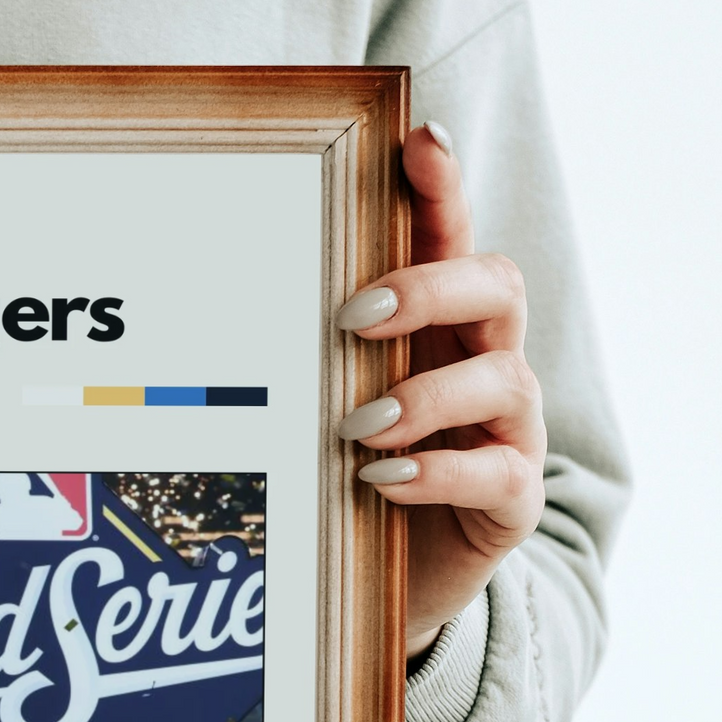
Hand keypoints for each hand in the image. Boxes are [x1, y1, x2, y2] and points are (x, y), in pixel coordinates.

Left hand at [335, 124, 547, 657]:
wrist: (390, 580)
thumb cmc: (349, 472)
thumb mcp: (322, 400)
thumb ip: (302, 345)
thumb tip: (208, 281)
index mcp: (438, 323)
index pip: (451, 236)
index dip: (444, 186)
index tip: (421, 141)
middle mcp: (484, 360)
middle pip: (498, 284)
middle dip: (430, 287)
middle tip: (354, 316)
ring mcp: (508, 428)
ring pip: (505, 376)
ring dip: (425, 394)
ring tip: (356, 425)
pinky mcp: (513, 497)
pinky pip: (499, 471)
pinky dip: (438, 472)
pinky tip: (381, 479)